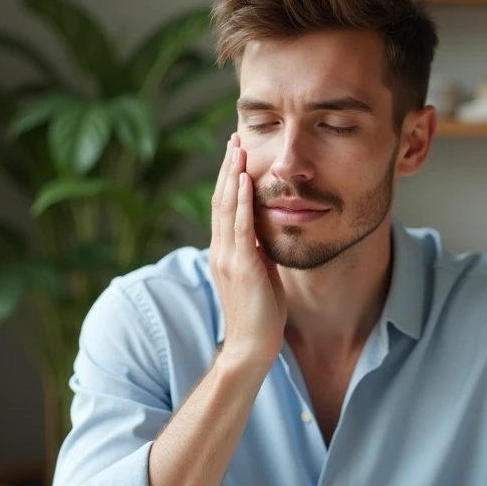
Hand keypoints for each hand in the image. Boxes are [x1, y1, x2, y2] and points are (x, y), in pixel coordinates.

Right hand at [210, 133, 286, 367]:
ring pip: (226, 207)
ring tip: (237, 147)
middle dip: (227, 167)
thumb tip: (267, 233)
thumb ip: (259, 253)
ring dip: (232, 174)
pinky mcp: (242, 266)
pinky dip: (240, 200)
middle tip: (234, 138)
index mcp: (224, 253)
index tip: (235, 153)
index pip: (222, 207)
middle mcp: (221, 251)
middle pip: (220, 199)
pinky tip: (244, 179)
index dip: (227, 178)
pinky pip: (240, 227)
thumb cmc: (259, 316)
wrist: (251, 347)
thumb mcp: (260, 275)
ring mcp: (229, 258)